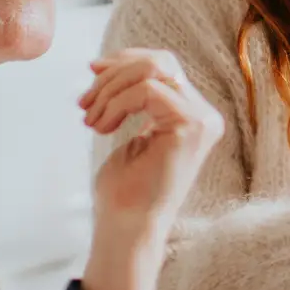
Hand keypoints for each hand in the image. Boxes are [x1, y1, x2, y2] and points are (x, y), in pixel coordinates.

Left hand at [80, 48, 225, 238]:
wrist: (127, 227)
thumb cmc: (124, 190)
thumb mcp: (128, 131)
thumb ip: (130, 98)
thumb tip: (104, 63)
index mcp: (193, 115)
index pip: (163, 66)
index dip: (125, 61)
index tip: (92, 73)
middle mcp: (205, 115)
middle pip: (160, 62)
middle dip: (115, 74)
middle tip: (85, 102)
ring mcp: (202, 120)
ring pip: (153, 71)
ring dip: (110, 89)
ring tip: (90, 118)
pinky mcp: (191, 127)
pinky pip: (147, 91)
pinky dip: (115, 105)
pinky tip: (101, 128)